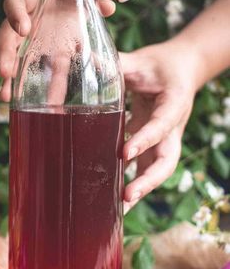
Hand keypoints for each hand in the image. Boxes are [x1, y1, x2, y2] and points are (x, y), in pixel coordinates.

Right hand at [0, 0, 115, 100]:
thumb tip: (108, 6)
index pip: (17, 1)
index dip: (16, 15)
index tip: (23, 30)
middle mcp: (30, 16)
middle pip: (8, 36)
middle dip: (5, 55)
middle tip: (5, 73)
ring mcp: (39, 36)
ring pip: (20, 58)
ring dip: (12, 80)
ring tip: (5, 99)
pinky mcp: (53, 50)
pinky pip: (43, 70)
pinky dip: (39, 88)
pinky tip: (38, 107)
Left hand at [121, 43, 197, 210]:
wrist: (183, 68)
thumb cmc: (162, 64)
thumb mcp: (142, 60)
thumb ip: (118, 64)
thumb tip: (87, 59)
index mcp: (174, 104)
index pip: (161, 126)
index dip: (144, 140)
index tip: (124, 153)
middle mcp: (172, 127)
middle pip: (167, 160)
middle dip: (148, 181)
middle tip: (127, 196)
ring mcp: (165, 138)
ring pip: (158, 168)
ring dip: (141, 188)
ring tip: (119, 208)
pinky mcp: (154, 143)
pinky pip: (145, 165)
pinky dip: (131, 179)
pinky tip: (111, 194)